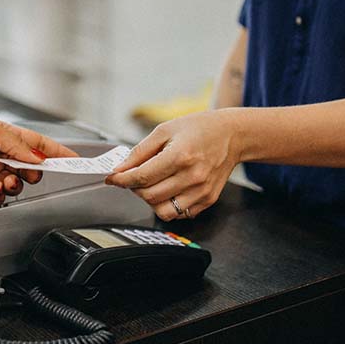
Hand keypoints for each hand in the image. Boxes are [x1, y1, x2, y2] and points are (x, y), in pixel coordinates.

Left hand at [0, 114, 76, 207]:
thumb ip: (16, 145)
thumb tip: (35, 157)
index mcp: (5, 138)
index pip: (38, 145)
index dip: (56, 151)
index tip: (73, 159)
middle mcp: (0, 156)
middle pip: (32, 168)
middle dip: (35, 171)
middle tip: (29, 170)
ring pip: (19, 185)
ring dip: (17, 183)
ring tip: (7, 179)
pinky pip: (1, 198)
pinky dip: (2, 195)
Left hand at [105, 111, 240, 220]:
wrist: (232, 135)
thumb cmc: (199, 129)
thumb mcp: (165, 130)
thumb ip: (140, 151)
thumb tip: (120, 168)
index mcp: (180, 156)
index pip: (142, 177)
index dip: (122, 179)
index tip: (112, 178)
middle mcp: (192, 176)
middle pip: (150, 196)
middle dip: (135, 188)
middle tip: (133, 178)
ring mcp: (202, 191)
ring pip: (163, 211)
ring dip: (150, 201)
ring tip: (152, 185)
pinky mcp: (208, 200)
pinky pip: (179, 214)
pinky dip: (168, 205)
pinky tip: (169, 189)